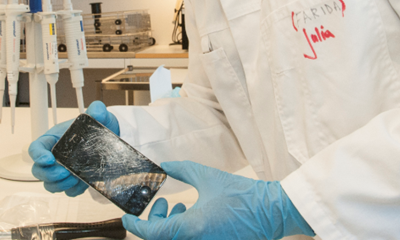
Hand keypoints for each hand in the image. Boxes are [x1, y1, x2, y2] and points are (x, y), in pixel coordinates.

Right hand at [28, 101, 119, 196]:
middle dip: (49, 174)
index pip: (36, 147)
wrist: (111, 138)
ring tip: (75, 178)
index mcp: (54, 139)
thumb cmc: (98, 126)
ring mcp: (63, 170)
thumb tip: (97, 111)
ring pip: (50, 184)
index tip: (48, 159)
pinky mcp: (74, 181)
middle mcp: (55, 156)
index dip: (37, 155)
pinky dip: (74, 190)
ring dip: (60, 185)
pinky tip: (83, 182)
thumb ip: (97, 110)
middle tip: (64, 172)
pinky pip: (68, 192)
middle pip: (38, 170)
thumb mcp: (98, 115)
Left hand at [122, 161, 313, 239]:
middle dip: (154, 223)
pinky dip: (183, 230)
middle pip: (161, 239)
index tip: (127, 217)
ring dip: (169, 226)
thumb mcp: (207, 176)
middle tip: (159, 205)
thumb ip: (181, 169)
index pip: (152, 233)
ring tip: (177, 207)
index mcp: (192, 229)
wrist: (272, 212)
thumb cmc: (244, 196)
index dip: (135, 225)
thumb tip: (163, 167)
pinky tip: (191, 213)